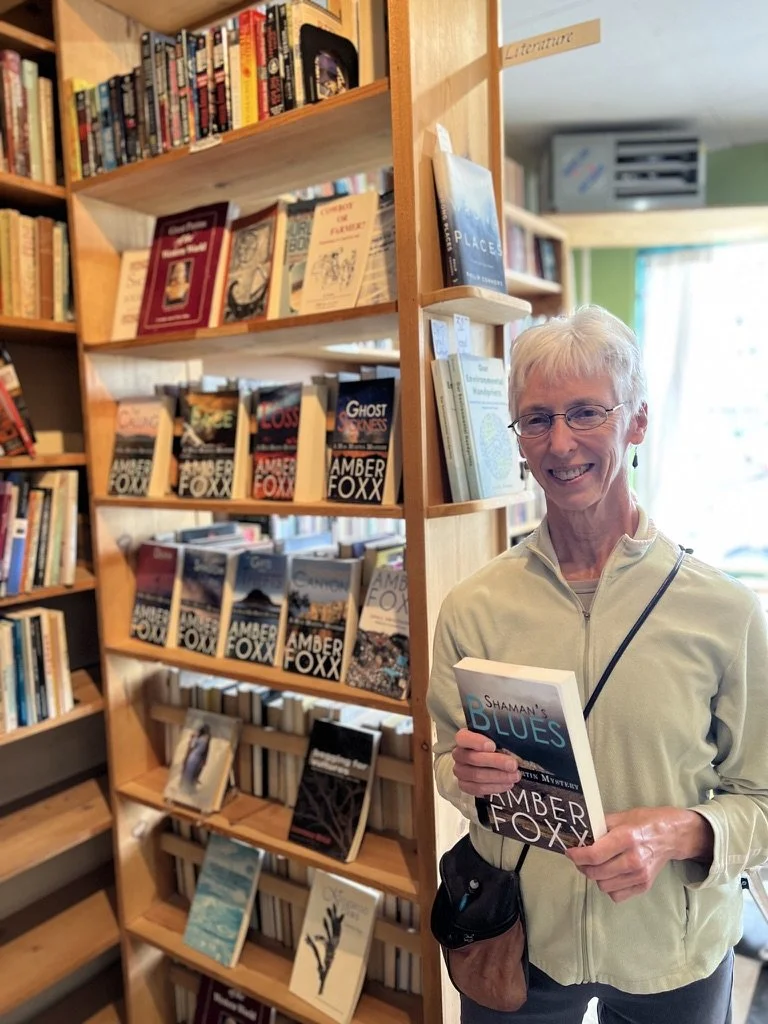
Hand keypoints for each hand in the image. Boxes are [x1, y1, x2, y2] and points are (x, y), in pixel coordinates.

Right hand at [452, 728, 520, 795]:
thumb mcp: (495, 737)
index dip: (477, 742)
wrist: (484, 763)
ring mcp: (460, 771)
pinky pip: (477, 789)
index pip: (464, 738)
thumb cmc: (492, 746)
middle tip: (513, 765)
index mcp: (463, 739)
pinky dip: (494, 787)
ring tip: (515, 776)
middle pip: (473, 758)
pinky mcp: (464, 785)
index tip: (493, 746)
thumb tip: (516, 737)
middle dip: (496, 762)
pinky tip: (507, 784)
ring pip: (476, 775)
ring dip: (498, 777)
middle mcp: (459, 754)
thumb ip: (500, 737)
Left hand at [566, 807, 713, 902]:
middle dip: (583, 866)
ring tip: (596, 865)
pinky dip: (609, 886)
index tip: (569, 852)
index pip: (595, 855)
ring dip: (595, 877)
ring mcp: (640, 875)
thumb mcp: (621, 817)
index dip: (577, 856)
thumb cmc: (644, 822)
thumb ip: (599, 826)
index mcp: (626, 839)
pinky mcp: (644, 886)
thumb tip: (578, 834)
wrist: (671, 836)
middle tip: (580, 858)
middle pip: (597, 873)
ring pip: (604, 886)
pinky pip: (616, 895)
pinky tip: (610, 874)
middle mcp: (633, 860)